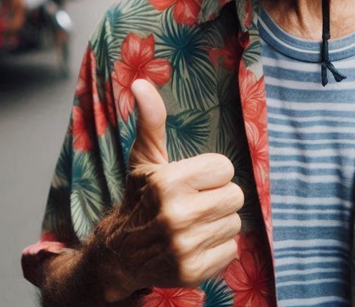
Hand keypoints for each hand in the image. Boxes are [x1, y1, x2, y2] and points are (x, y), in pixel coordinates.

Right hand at [86, 80, 242, 299]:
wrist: (119, 255)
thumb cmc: (139, 199)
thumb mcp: (144, 158)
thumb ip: (151, 120)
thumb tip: (140, 83)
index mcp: (168, 182)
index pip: (225, 168)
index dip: (211, 174)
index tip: (192, 181)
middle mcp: (177, 215)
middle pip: (235, 196)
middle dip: (218, 198)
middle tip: (195, 203)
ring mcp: (185, 246)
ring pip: (235, 223)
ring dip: (218, 223)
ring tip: (193, 224)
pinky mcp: (193, 271)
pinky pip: (231, 250)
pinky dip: (216, 248)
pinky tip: (194, 244)